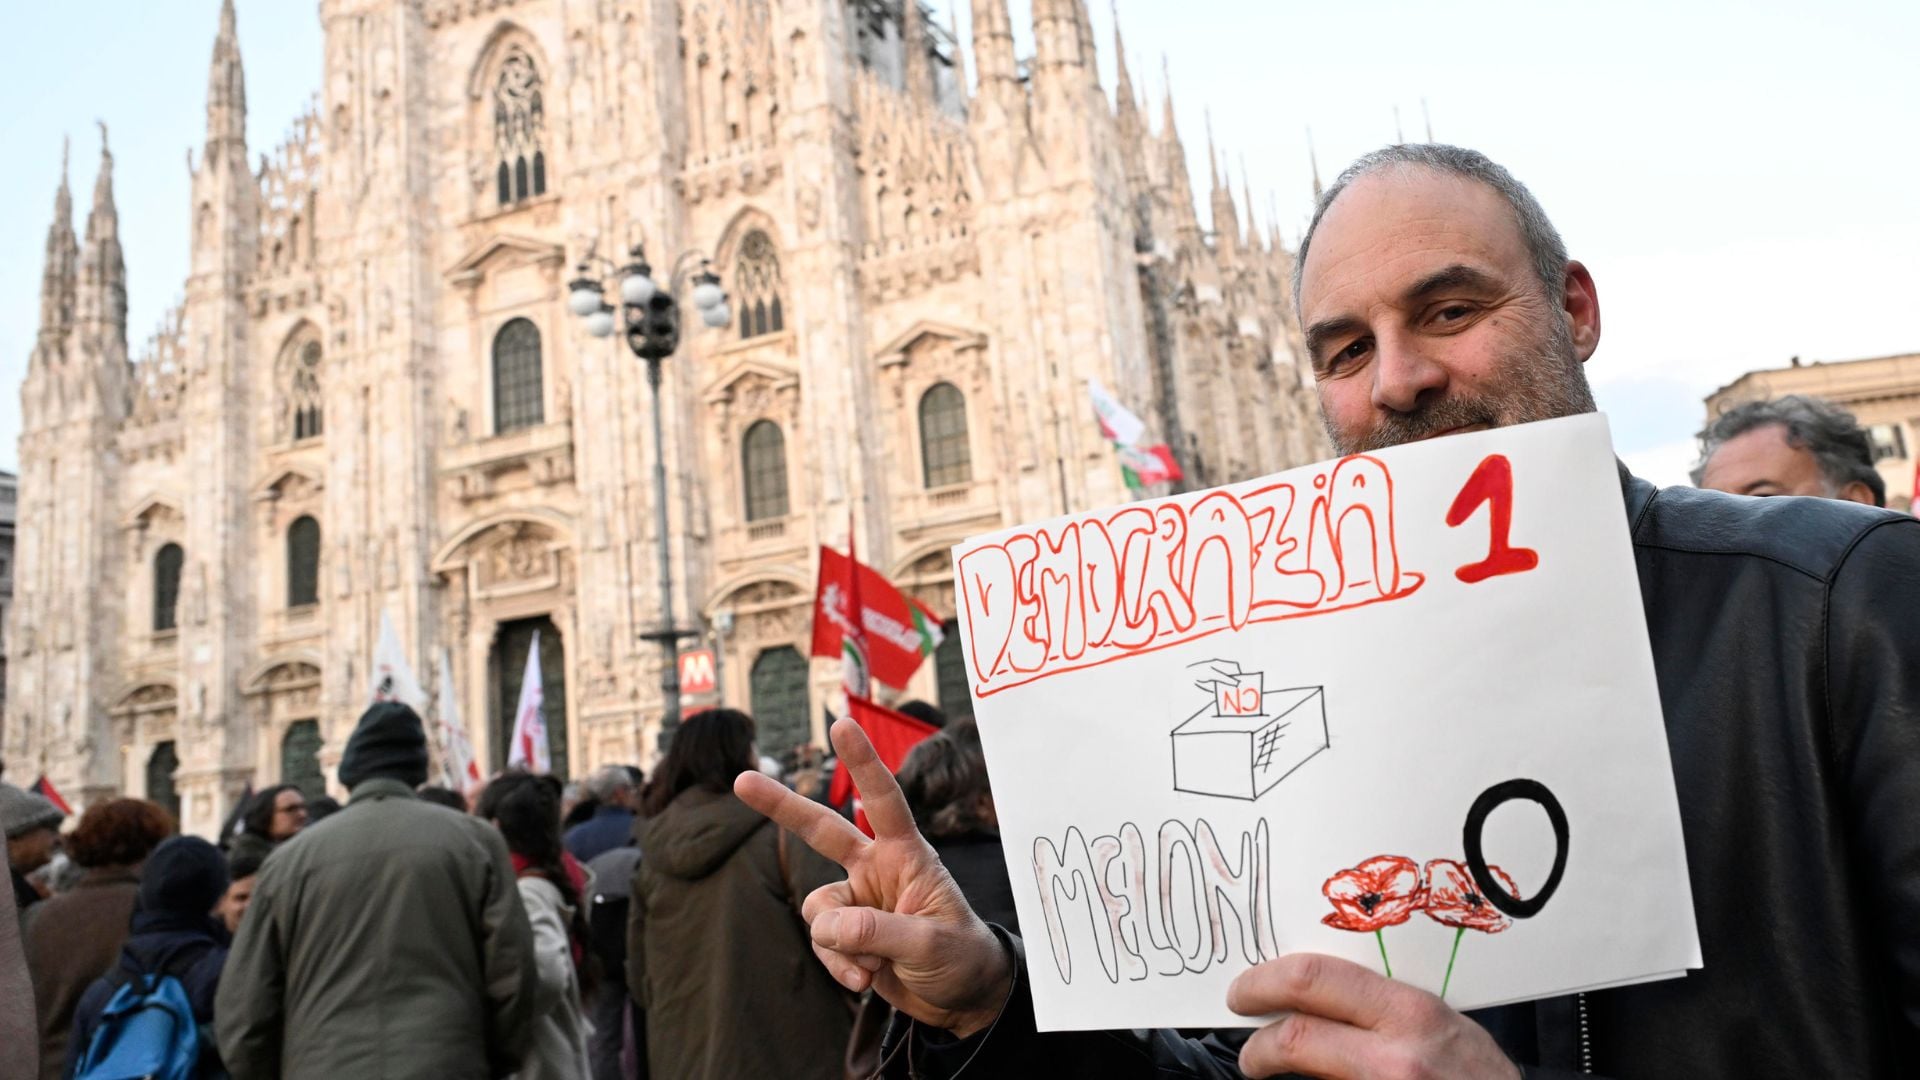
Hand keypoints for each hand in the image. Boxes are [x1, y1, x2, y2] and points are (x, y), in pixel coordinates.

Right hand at [735, 718, 1012, 1037]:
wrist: (962, 998)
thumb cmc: (960, 957)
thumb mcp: (930, 944)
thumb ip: (879, 932)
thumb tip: (828, 926)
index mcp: (907, 854)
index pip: (885, 800)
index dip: (862, 763)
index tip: (841, 724)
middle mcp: (876, 869)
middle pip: (822, 830)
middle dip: (781, 806)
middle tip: (741, 780)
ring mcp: (858, 901)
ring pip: (820, 911)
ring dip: (839, 945)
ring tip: (874, 966)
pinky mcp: (846, 935)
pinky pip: (823, 943)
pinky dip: (839, 965)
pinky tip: (866, 979)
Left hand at [1229, 954, 1520, 1079]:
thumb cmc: (1482, 1079)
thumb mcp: (1442, 1027)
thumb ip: (1381, 1010)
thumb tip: (1317, 999)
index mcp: (1410, 1014)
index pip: (1313, 980)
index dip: (1264, 983)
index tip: (1244, 992)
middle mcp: (1396, 1057)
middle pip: (1294, 1037)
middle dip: (1256, 1043)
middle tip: (1249, 1047)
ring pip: (1306, 1077)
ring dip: (1277, 1071)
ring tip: (1272, 1068)